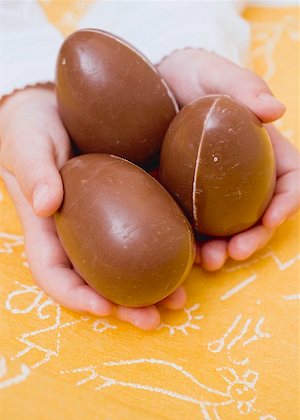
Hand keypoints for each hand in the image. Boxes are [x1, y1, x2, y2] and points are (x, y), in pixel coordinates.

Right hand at [0, 86, 185, 330]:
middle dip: (123, 307)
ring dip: (154, 288)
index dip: (76, 296)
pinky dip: (169, 251)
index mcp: (50, 229)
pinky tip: (194, 254)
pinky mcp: (134, 203)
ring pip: (129, 267)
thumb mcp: (27, 143)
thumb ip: (33, 170)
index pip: (55, 274)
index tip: (104, 308)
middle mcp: (80, 235)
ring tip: (181, 298)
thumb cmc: (33, 127)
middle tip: (153, 319)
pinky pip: (150, 234)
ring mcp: (109, 222)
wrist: (60, 106)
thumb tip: (46, 203)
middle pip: (98, 283)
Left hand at [158, 49, 299, 269]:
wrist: (146, 87)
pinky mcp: (182, 197)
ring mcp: (209, 190)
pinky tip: (183, 252)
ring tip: (209, 261)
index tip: (274, 218)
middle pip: (259, 213)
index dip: (287, 201)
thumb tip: (277, 110)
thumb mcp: (212, 73)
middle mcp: (238, 175)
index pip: (288, 177)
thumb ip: (243, 87)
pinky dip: (192, 243)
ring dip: (223, 250)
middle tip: (235, 253)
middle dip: (254, 238)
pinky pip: (193, 226)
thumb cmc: (187, 74)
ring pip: (227, 228)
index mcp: (259, 147)